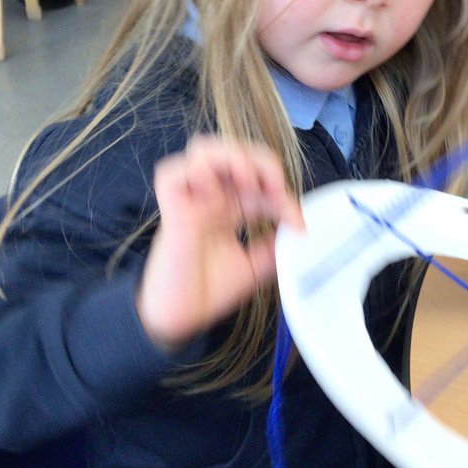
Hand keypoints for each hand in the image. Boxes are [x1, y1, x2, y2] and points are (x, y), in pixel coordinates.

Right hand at [138, 136, 304, 346]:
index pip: (260, 182)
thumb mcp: (253, 268)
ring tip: (248, 182)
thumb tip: (298, 233)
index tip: (297, 224)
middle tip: (276, 188)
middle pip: (235, 152)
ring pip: (204, 149)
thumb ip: (274, 248)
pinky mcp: (170, 209)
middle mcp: (210, 198)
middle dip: (263, 163)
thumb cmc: (206, 293)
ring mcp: (190, 200)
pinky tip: (213, 194)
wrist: (180, 318)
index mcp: (230, 208)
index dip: (283, 194)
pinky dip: (197, 173)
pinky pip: (172, 171)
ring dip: (232, 157)